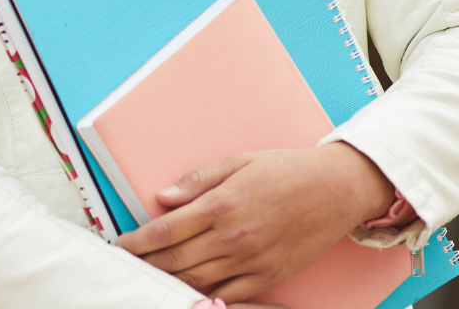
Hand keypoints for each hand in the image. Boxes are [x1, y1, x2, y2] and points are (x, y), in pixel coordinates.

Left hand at [114, 142, 394, 302]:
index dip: (138, 242)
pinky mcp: (269, 276)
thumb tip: (162, 198)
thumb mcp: (237, 163)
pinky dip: (206, 297)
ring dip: (169, 282)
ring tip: (149, 281)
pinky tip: (189, 294)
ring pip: (198, 281)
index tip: (122, 246)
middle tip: (127, 267)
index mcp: (221, 206)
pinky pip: (230, 296)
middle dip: (147, 265)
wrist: (336, 190)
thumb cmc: (285, 171)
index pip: (165, 231)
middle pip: (176, 260)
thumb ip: (197, 182)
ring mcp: (252, 261)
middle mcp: (233, 237)